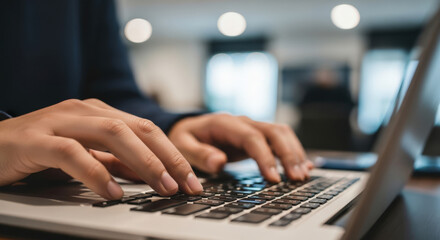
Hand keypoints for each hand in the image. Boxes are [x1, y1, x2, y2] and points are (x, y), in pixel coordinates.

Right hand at [0, 99, 202, 199]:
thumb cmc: (38, 151)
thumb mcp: (85, 154)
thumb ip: (114, 160)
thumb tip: (150, 173)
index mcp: (99, 112)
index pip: (147, 130)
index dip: (174, 154)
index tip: (193, 180)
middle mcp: (84, 110)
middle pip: (138, 129)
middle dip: (169, 158)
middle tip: (189, 186)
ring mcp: (60, 120)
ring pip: (113, 134)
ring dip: (143, 162)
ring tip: (163, 187)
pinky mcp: (36, 138)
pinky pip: (72, 153)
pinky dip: (96, 172)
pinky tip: (113, 192)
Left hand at [168, 113, 312, 181]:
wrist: (188, 128)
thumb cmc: (185, 137)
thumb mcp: (182, 145)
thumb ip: (198, 153)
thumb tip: (219, 161)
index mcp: (225, 123)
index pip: (251, 137)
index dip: (265, 157)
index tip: (273, 178)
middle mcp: (243, 122)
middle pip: (274, 132)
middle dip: (288, 154)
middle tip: (296, 178)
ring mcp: (252, 128)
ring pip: (282, 134)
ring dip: (294, 153)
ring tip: (302, 175)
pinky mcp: (257, 136)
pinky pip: (280, 140)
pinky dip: (293, 151)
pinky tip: (304, 165)